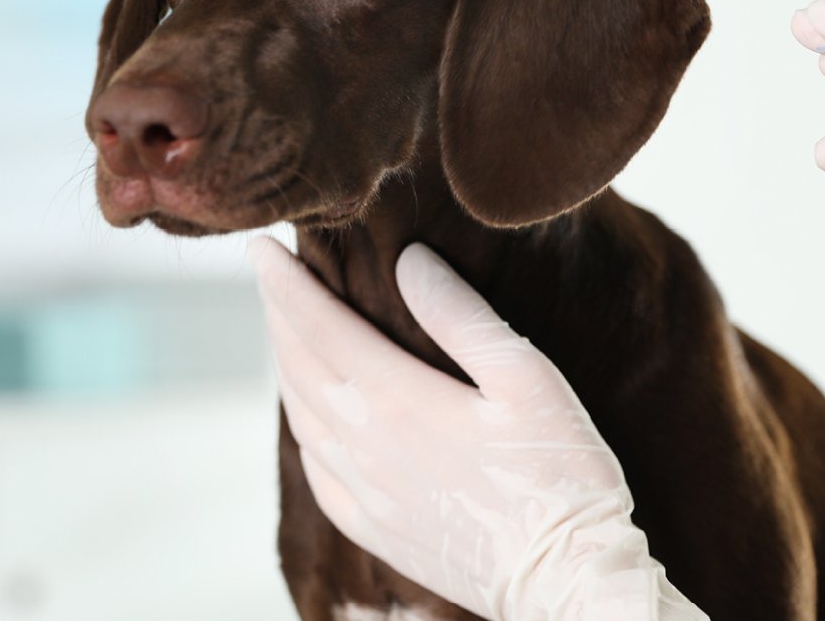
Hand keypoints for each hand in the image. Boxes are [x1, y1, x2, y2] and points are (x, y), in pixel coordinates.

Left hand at [249, 238, 705, 620]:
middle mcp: (365, 447)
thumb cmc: (560, 474)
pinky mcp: (375, 530)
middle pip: (300, 366)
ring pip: (302, 416)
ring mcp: (365, 494)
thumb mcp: (526, 378)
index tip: (260, 246)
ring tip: (287, 332)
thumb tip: (410, 260)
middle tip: (268, 275)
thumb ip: (462, 315)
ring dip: (286, 366)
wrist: (565, 579)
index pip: (319, 325)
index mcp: (399, 400)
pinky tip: (313, 416)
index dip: (285, 283)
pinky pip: (316, 470)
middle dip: (279, 315)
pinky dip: (304, 428)